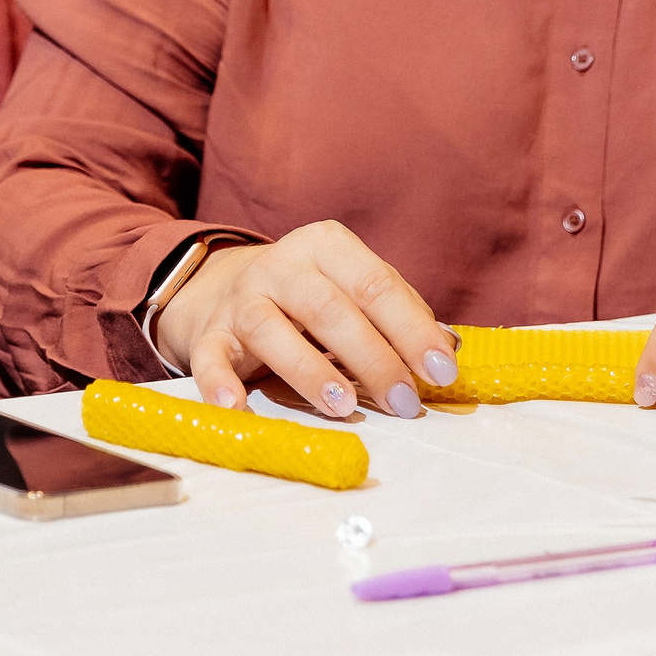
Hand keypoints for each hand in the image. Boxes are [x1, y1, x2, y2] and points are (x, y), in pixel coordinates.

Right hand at [152, 221, 457, 419]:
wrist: (226, 286)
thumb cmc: (312, 297)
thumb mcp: (354, 289)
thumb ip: (398, 313)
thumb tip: (447, 349)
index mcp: (327, 246)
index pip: (375, 284)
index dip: (411, 329)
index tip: (441, 371)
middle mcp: (281, 266)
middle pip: (328, 308)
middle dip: (372, 357)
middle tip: (405, 402)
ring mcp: (241, 299)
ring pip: (270, 328)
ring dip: (308, 369)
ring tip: (343, 406)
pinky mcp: (209, 333)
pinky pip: (208, 357)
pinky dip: (218, 383)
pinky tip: (235, 409)